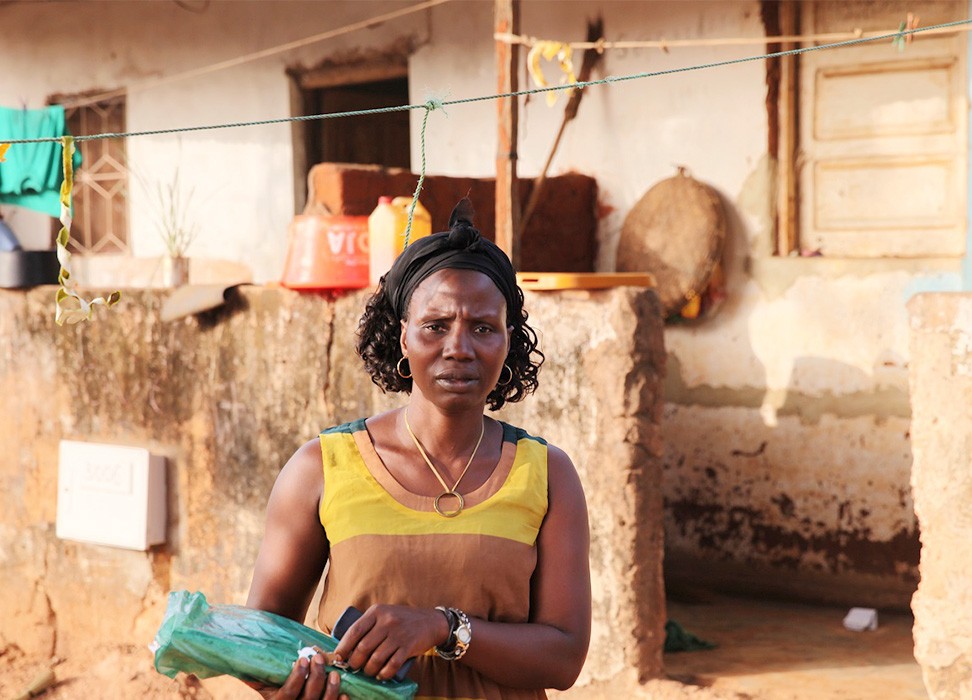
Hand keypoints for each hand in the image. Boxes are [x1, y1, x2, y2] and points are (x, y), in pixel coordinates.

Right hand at [245, 652, 348, 699]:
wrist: (287, 697)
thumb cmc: (274, 684)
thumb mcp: (262, 681)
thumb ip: (255, 672)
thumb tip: (238, 655)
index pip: (287, 694)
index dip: (297, 678)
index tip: (303, 660)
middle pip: (308, 699)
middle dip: (316, 677)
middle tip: (319, 658)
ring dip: (331, 690)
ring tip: (335, 673)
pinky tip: (345, 694)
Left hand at [333, 604, 449, 680]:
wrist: (431, 621)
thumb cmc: (402, 620)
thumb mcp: (385, 613)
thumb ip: (369, 624)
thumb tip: (345, 645)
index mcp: (377, 612)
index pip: (354, 630)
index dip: (343, 646)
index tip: (338, 657)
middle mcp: (387, 621)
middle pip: (363, 647)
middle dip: (354, 662)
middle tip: (353, 667)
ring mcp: (398, 634)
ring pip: (376, 658)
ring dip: (368, 670)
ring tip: (368, 671)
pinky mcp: (408, 646)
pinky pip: (392, 665)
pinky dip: (384, 674)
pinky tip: (381, 675)